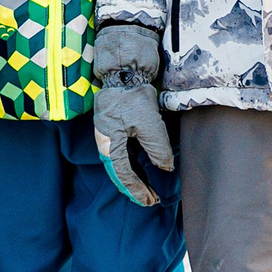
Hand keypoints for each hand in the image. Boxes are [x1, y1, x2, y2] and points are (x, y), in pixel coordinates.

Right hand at [91, 24, 172, 206]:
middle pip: (118, 173)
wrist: (123, 72)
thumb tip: (165, 167)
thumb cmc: (132, 97)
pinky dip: (132, 165)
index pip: (123, 175)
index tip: (150, 200)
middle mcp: (105, 143)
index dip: (136, 190)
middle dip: (134, 188)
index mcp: (109, 144)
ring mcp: (108, 136)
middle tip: (150, 199)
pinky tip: (142, 168)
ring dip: (133, 178)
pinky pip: (121, 153)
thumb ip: (158, 149)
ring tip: (148, 189)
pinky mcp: (114, 129)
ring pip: (119, 164)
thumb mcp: (149, 124)